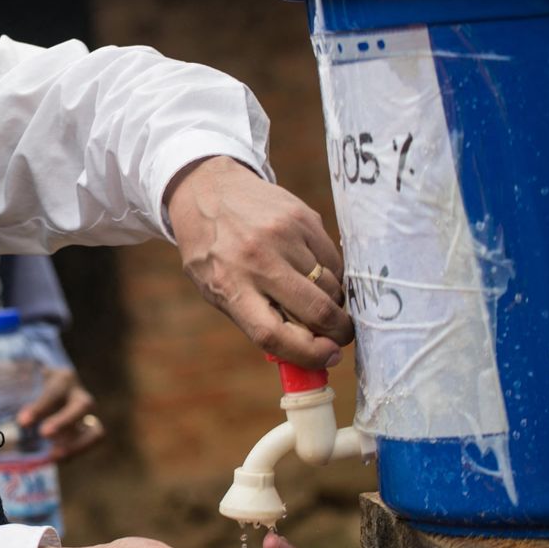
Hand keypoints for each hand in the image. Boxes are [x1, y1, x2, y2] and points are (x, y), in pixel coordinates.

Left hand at [17, 365, 104, 461]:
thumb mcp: (21, 383)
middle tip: (43, 434)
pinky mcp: (88, 432)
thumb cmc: (31, 384)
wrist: (47, 384)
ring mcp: (87, 416)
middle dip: (64, 421)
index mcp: (62, 378)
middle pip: (81, 406)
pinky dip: (75, 452)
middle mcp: (79, 395)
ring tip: (54, 456)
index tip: (22, 421)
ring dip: (77, 446)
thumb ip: (6, 396)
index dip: (40, 407)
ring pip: (96, 431)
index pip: (54, 392)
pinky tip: (55, 458)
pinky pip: (90, 444)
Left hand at [164, 156, 353, 367]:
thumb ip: (254, 318)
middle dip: (339, 332)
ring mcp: (283, 236)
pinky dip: (333, 273)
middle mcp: (257, 260)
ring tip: (320, 298)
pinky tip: (315, 270)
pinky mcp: (303, 217)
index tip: (329, 358)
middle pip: (316, 311)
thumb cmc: (212, 251)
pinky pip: (334, 259)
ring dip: (334, 301)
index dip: (308, 355)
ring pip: (331, 286)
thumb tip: (310, 351)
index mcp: (228, 286)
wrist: (206, 189)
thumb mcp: (215, 288)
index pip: (272, 335)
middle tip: (342, 335)